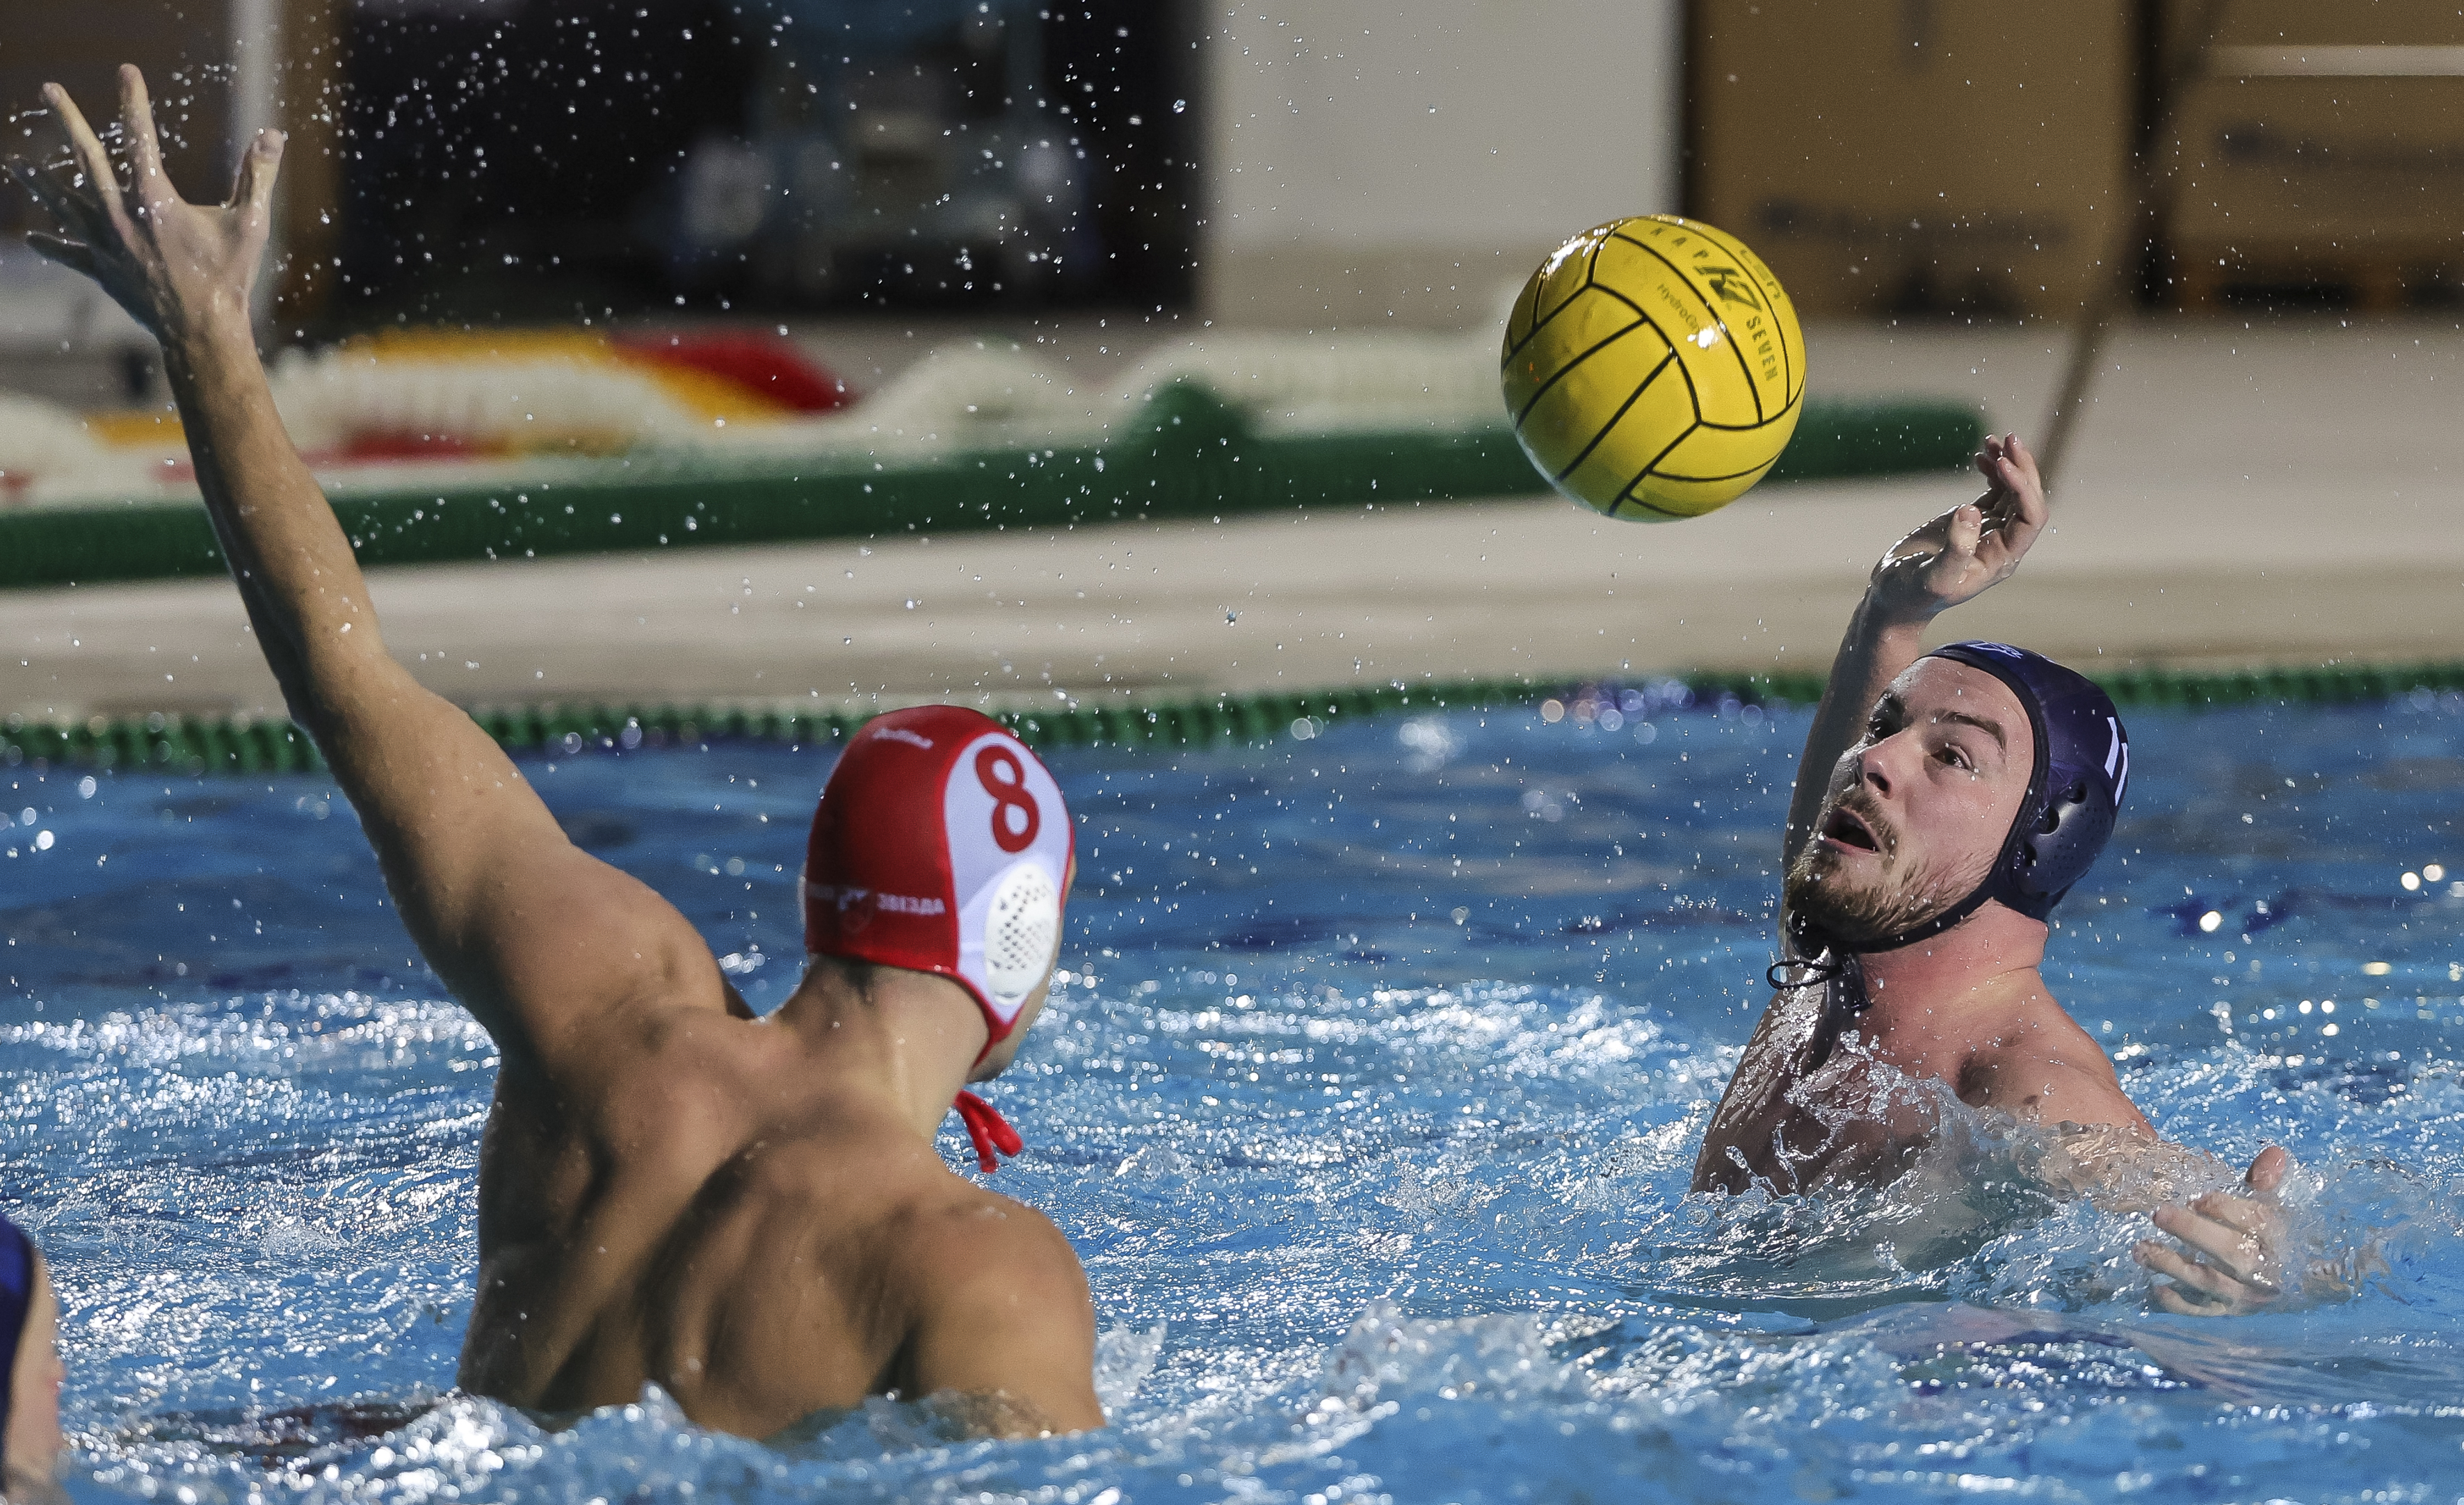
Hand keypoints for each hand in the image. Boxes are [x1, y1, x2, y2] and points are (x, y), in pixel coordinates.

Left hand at [8, 65, 281, 347]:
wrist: (202, 332)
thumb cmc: (229, 278)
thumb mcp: (252, 224)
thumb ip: (258, 176)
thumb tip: (273, 134)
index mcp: (155, 201)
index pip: (140, 138)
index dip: (133, 101)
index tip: (126, 72)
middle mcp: (121, 217)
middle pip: (86, 159)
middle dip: (68, 120)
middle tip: (49, 89)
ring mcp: (107, 244)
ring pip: (65, 204)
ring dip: (40, 181)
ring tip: (16, 163)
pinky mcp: (104, 270)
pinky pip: (72, 254)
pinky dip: (53, 245)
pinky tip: (33, 238)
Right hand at [1866, 433, 2047, 624]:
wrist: (1893, 596)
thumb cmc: (1911, 594)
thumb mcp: (1932, 577)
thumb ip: (1955, 549)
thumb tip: (1971, 510)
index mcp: (2001, 560)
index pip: (2029, 519)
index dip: (2023, 489)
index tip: (2002, 464)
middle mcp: (2002, 544)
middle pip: (2027, 500)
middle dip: (2022, 468)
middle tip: (2009, 439)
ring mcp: (1988, 530)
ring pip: (2013, 491)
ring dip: (2009, 464)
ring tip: (1995, 439)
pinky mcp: (1972, 520)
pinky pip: (1995, 491)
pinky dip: (1993, 470)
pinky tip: (1982, 454)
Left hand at [2134, 1144, 2291, 1314]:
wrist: (2293, 1286)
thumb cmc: (2270, 1237)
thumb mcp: (2272, 1207)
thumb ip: (2264, 1181)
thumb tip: (2273, 1153)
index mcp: (2278, 1238)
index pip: (2256, 1221)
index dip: (2224, 1207)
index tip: (2196, 1199)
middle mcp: (2265, 1270)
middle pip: (2234, 1254)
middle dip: (2194, 1232)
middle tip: (2158, 1214)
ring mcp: (2245, 1296)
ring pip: (2212, 1283)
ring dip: (2174, 1266)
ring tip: (2140, 1248)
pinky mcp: (2227, 1313)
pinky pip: (2204, 1312)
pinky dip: (2180, 1303)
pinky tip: (2156, 1287)